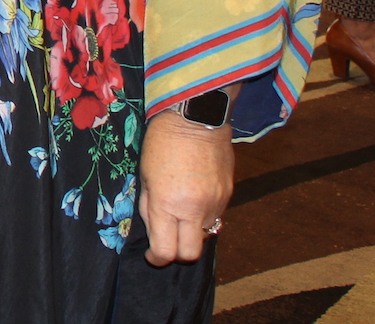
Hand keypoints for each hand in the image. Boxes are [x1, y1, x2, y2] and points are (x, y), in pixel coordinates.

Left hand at [136, 109, 233, 264]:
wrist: (196, 117)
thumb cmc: (162, 142)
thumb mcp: (145, 176)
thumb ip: (150, 207)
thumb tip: (155, 230)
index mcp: (168, 204)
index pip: (166, 251)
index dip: (157, 258)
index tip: (152, 255)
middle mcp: (195, 209)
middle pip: (191, 254)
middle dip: (178, 253)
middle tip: (168, 241)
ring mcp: (216, 203)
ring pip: (205, 234)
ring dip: (192, 229)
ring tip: (181, 208)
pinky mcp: (229, 194)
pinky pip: (216, 215)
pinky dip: (204, 214)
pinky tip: (194, 195)